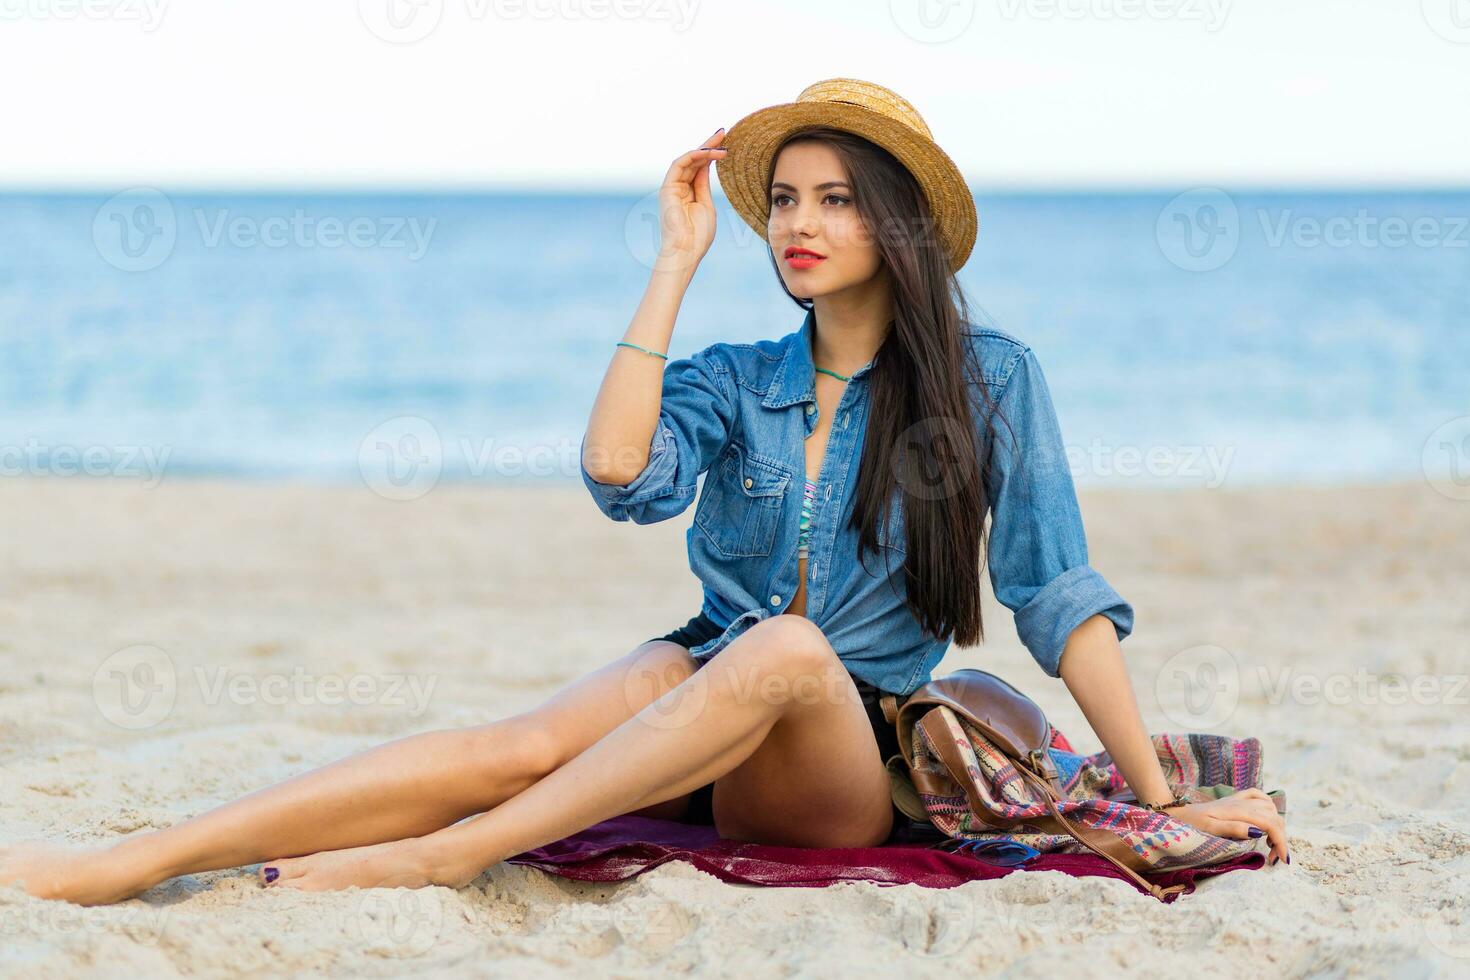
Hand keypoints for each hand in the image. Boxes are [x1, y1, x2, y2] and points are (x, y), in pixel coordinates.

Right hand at [653, 128, 726, 274]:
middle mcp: (679, 187)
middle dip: (709, 145)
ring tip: (721, 141)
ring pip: (687, 159)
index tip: (727, 145)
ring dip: (704, 148)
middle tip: (724, 132)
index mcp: (689, 193)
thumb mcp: (706, 206)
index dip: (712, 155)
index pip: (700, 168)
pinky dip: (694, 156)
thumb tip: (708, 166)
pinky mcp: (667, 188)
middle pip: (694, 160)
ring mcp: (672, 187)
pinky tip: (709, 153)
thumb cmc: (698, 236)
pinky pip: (679, 164)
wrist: (686, 251)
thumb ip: (704, 186)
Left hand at [1162, 788, 1289, 865]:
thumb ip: (1233, 829)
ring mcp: (1239, 799)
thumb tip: (1257, 831)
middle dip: (1280, 838)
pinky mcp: (1236, 798)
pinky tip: (1265, 818)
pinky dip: (1268, 806)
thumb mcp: (1210, 829)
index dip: (1281, 842)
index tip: (1283, 860)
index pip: (1270, 824)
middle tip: (1274, 857)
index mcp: (1238, 811)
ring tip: (1269, 843)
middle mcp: (1242, 802)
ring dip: (1276, 825)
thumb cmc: (1192, 824)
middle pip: (1274, 817)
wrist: (1179, 812)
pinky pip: (1259, 796)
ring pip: (1270, 807)